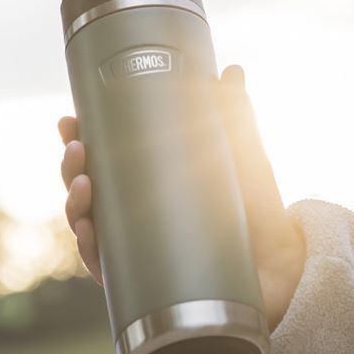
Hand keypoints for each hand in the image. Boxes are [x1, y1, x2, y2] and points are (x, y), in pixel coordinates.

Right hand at [57, 65, 304, 328]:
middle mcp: (135, 216)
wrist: (283, 265)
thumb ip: (234, 114)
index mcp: (148, 184)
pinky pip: (105, 267)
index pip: (103, 159)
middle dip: (71, 166)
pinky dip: (90, 248)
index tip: (69, 120)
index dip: (79, 140)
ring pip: (87, 226)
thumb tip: (232, 70)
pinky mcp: (143, 282)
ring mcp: (137, 249)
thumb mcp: (242, 156)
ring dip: (74, 203)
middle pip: (86, 191)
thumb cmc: (258, 211)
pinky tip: (89, 230)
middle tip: (77, 147)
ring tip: (84, 183)